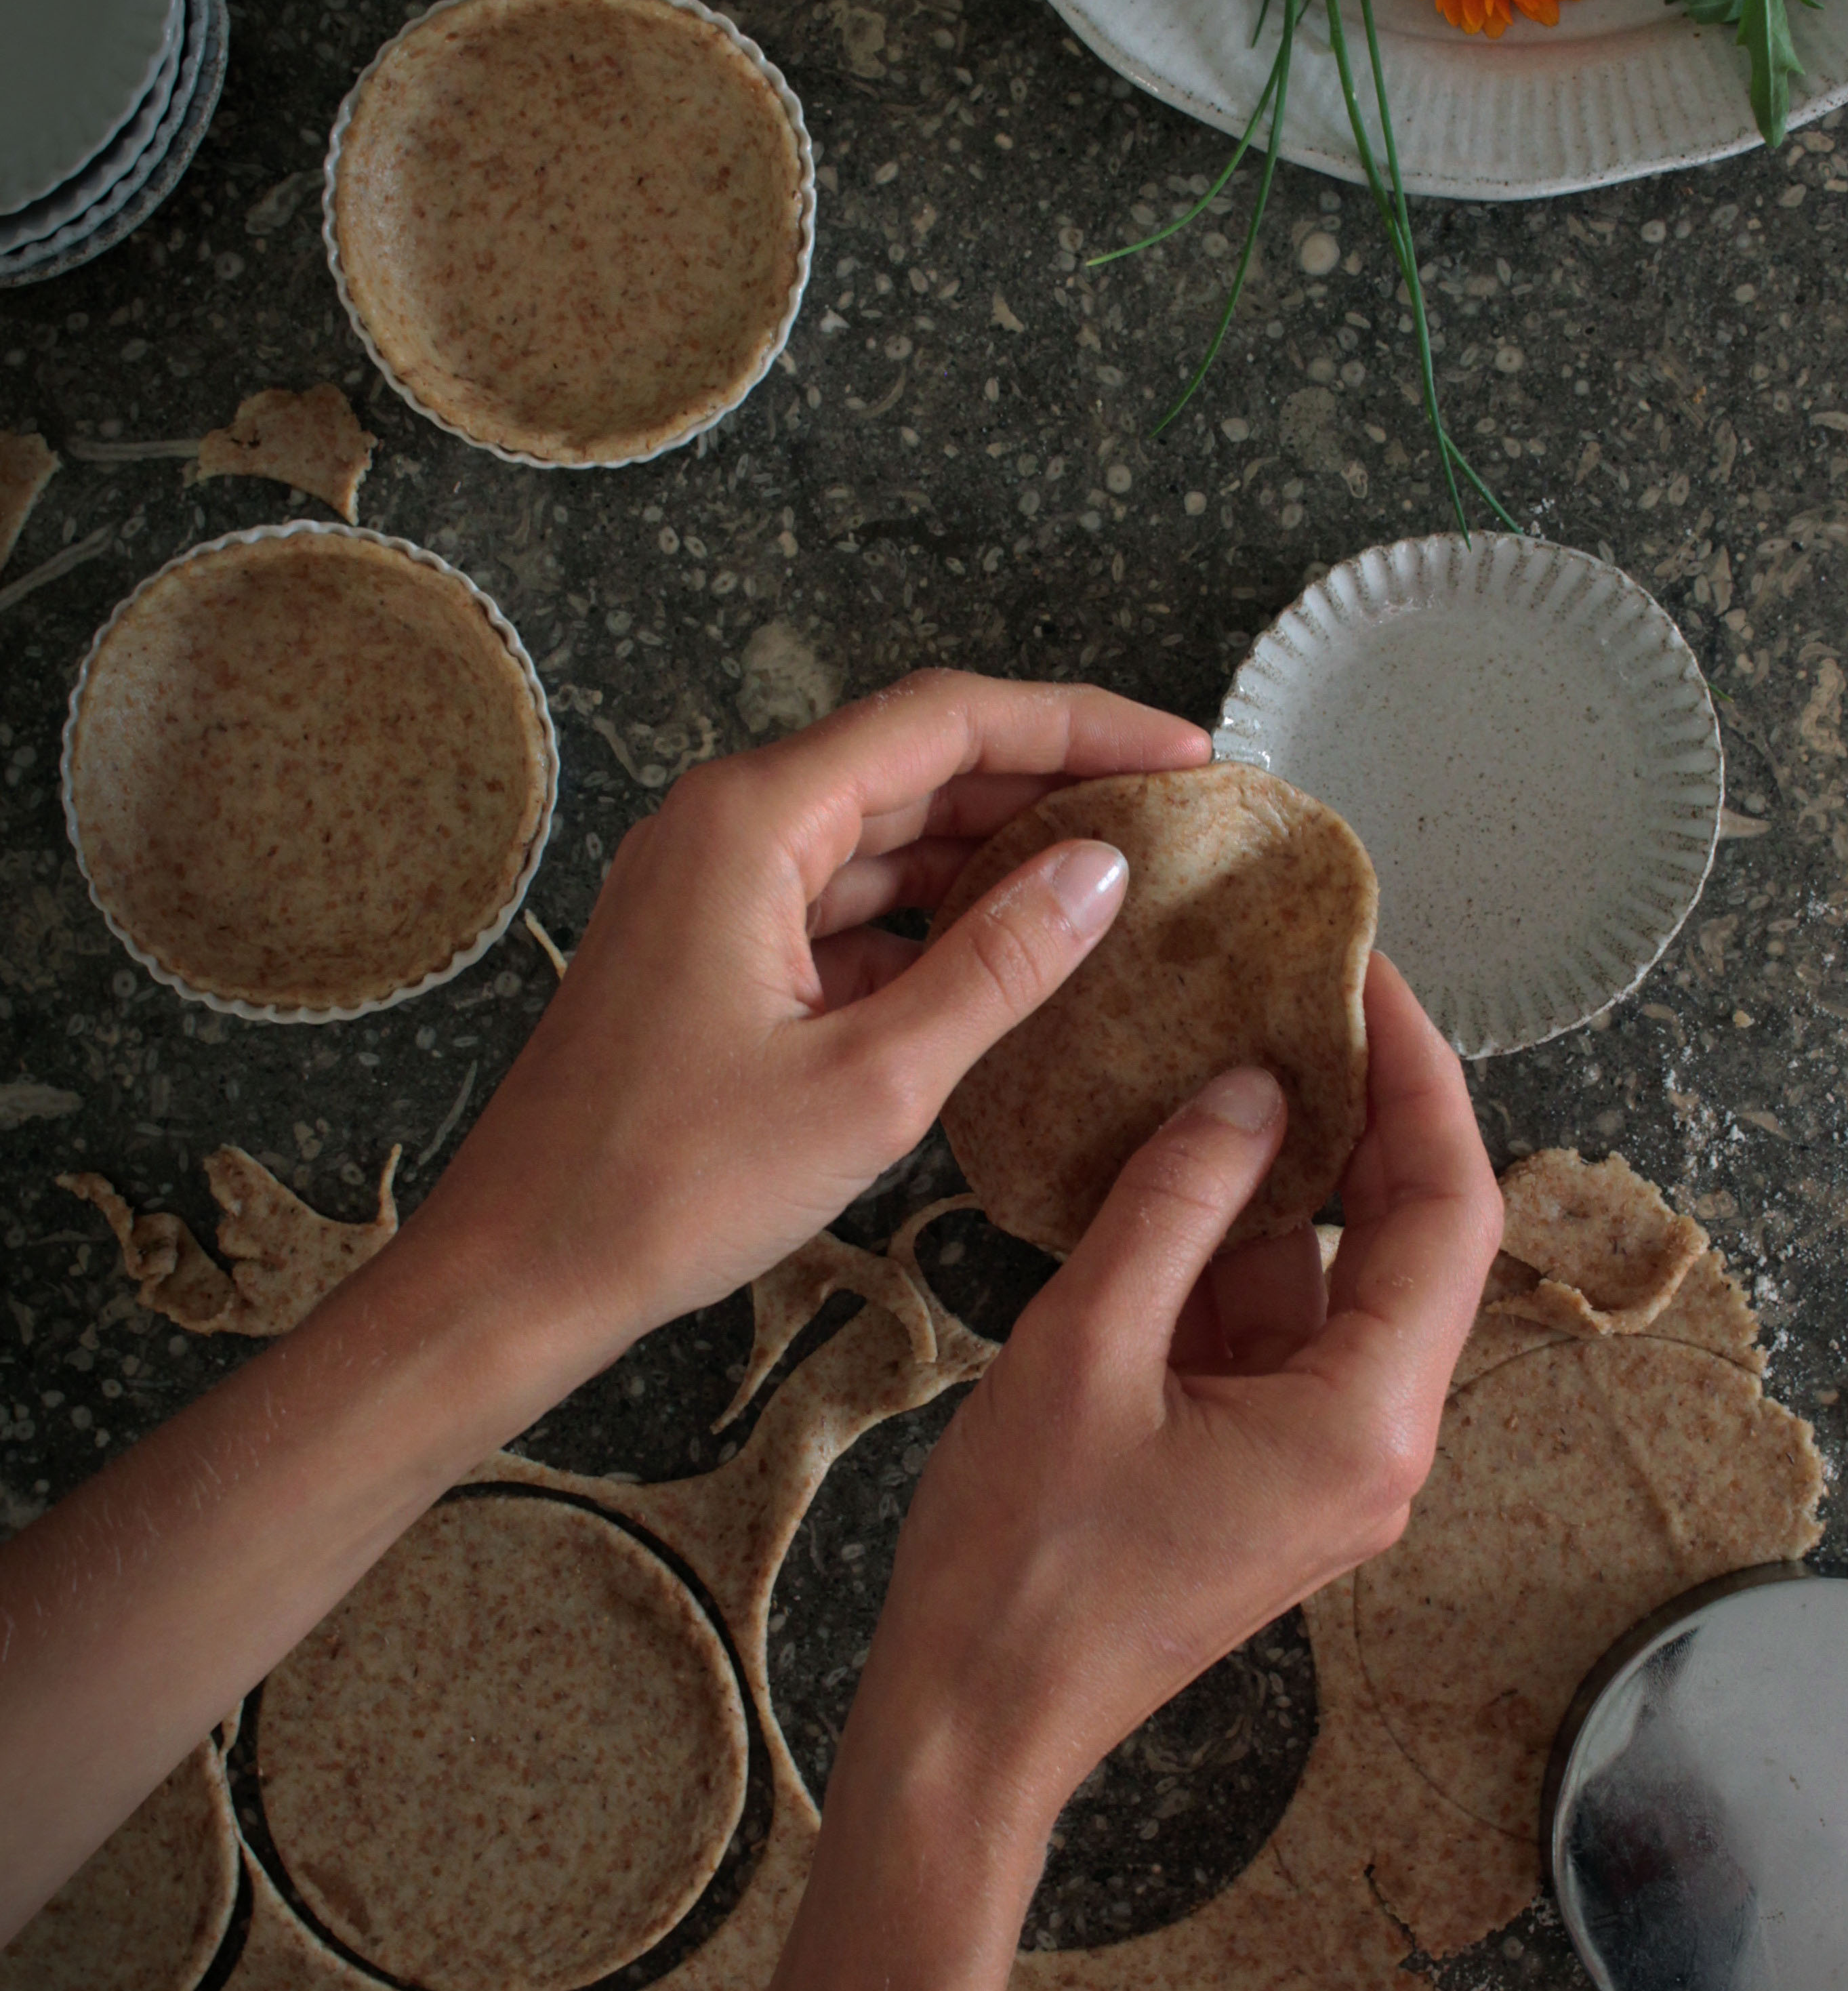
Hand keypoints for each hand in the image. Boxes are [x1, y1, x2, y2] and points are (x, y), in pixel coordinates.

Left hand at [408, 671, 1208, 1370]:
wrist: (520, 1269)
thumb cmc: (669, 1183)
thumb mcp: (871, 1081)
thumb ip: (997, 966)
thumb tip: (1101, 869)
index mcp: (753, 822)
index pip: (947, 721)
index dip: (1077, 724)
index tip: (1185, 752)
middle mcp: (727, 827)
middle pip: (917, 763)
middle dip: (1048, 780)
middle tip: (1171, 814)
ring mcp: (713, 888)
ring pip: (884, 836)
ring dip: (994, 850)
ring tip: (1114, 879)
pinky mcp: (712, 951)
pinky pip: (845, 904)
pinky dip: (932, 919)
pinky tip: (1014, 958)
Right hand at [862, 954, 1503, 1832]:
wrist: (972, 1725)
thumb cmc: (1021, 1567)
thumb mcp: (1086, 1348)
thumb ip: (1176, 1203)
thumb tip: (1250, 1090)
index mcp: (1365, 1422)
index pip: (1450, 1210)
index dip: (1421, 1080)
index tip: (1368, 978)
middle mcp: (1373, 1442)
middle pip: (1408, 1239)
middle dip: (1361, 1112)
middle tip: (1302, 993)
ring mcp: (1320, 1461)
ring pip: (1331, 1279)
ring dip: (1284, 1175)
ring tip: (1225, 1048)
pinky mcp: (1263, 1468)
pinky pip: (1272, 1329)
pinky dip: (1230, 1247)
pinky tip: (1170, 1163)